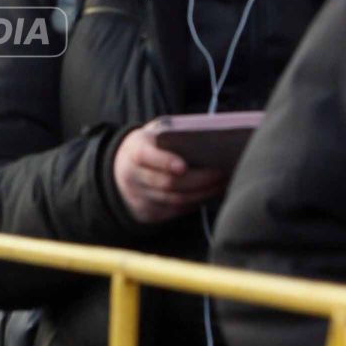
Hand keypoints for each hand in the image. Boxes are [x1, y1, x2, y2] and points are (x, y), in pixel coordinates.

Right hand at [112, 120, 228, 223]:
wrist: (124, 168)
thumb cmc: (151, 146)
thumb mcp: (155, 133)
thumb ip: (174, 134)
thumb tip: (208, 138)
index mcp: (135, 151)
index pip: (146, 157)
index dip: (165, 162)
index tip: (184, 166)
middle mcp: (133, 176)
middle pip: (167, 183)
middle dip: (198, 180)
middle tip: (220, 173)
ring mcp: (139, 197)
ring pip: (175, 200)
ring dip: (202, 193)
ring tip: (222, 183)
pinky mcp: (148, 212)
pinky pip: (176, 210)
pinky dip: (196, 202)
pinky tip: (210, 193)